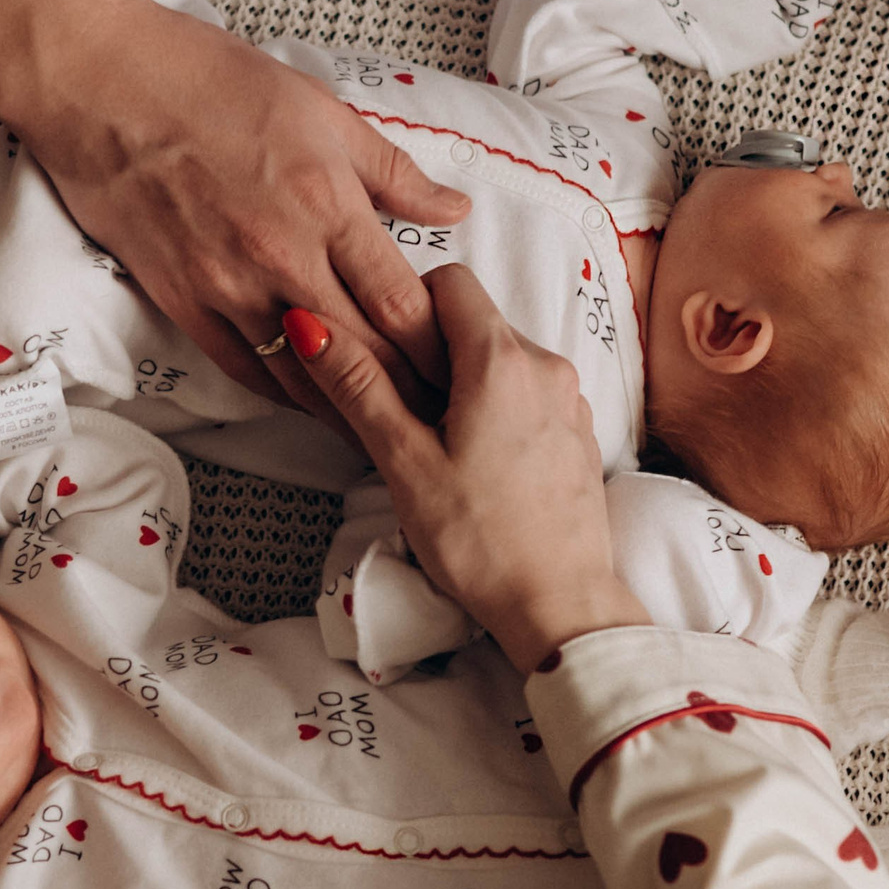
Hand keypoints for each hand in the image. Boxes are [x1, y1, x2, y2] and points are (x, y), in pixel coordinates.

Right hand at [14, 0, 471, 418]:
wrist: (102, 83)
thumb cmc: (207, 80)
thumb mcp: (321, 111)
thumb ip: (391, 171)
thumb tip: (452, 209)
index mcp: (327, 203)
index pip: (402, 304)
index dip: (439, 348)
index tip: (460, 368)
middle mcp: (281, 254)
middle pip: (362, 351)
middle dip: (407, 390)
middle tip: (438, 416)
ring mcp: (227, 284)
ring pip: (303, 373)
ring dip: (347, 405)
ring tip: (385, 426)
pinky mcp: (181, 300)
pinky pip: (243, 367)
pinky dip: (283, 391)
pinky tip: (311, 401)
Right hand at [289, 267, 649, 673]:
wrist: (561, 606)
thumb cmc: (481, 542)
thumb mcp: (405, 462)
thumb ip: (359, 386)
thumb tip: (311, 326)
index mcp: (503, 360)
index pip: (448, 281)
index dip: (405, 306)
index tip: (383, 354)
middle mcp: (546, 366)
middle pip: (475, 321)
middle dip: (430, 352)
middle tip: (399, 411)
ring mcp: (569, 400)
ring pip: (501, 359)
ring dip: (462, 384)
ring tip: (435, 445)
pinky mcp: (577, 433)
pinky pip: (528, 394)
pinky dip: (496, 410)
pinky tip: (475, 463)